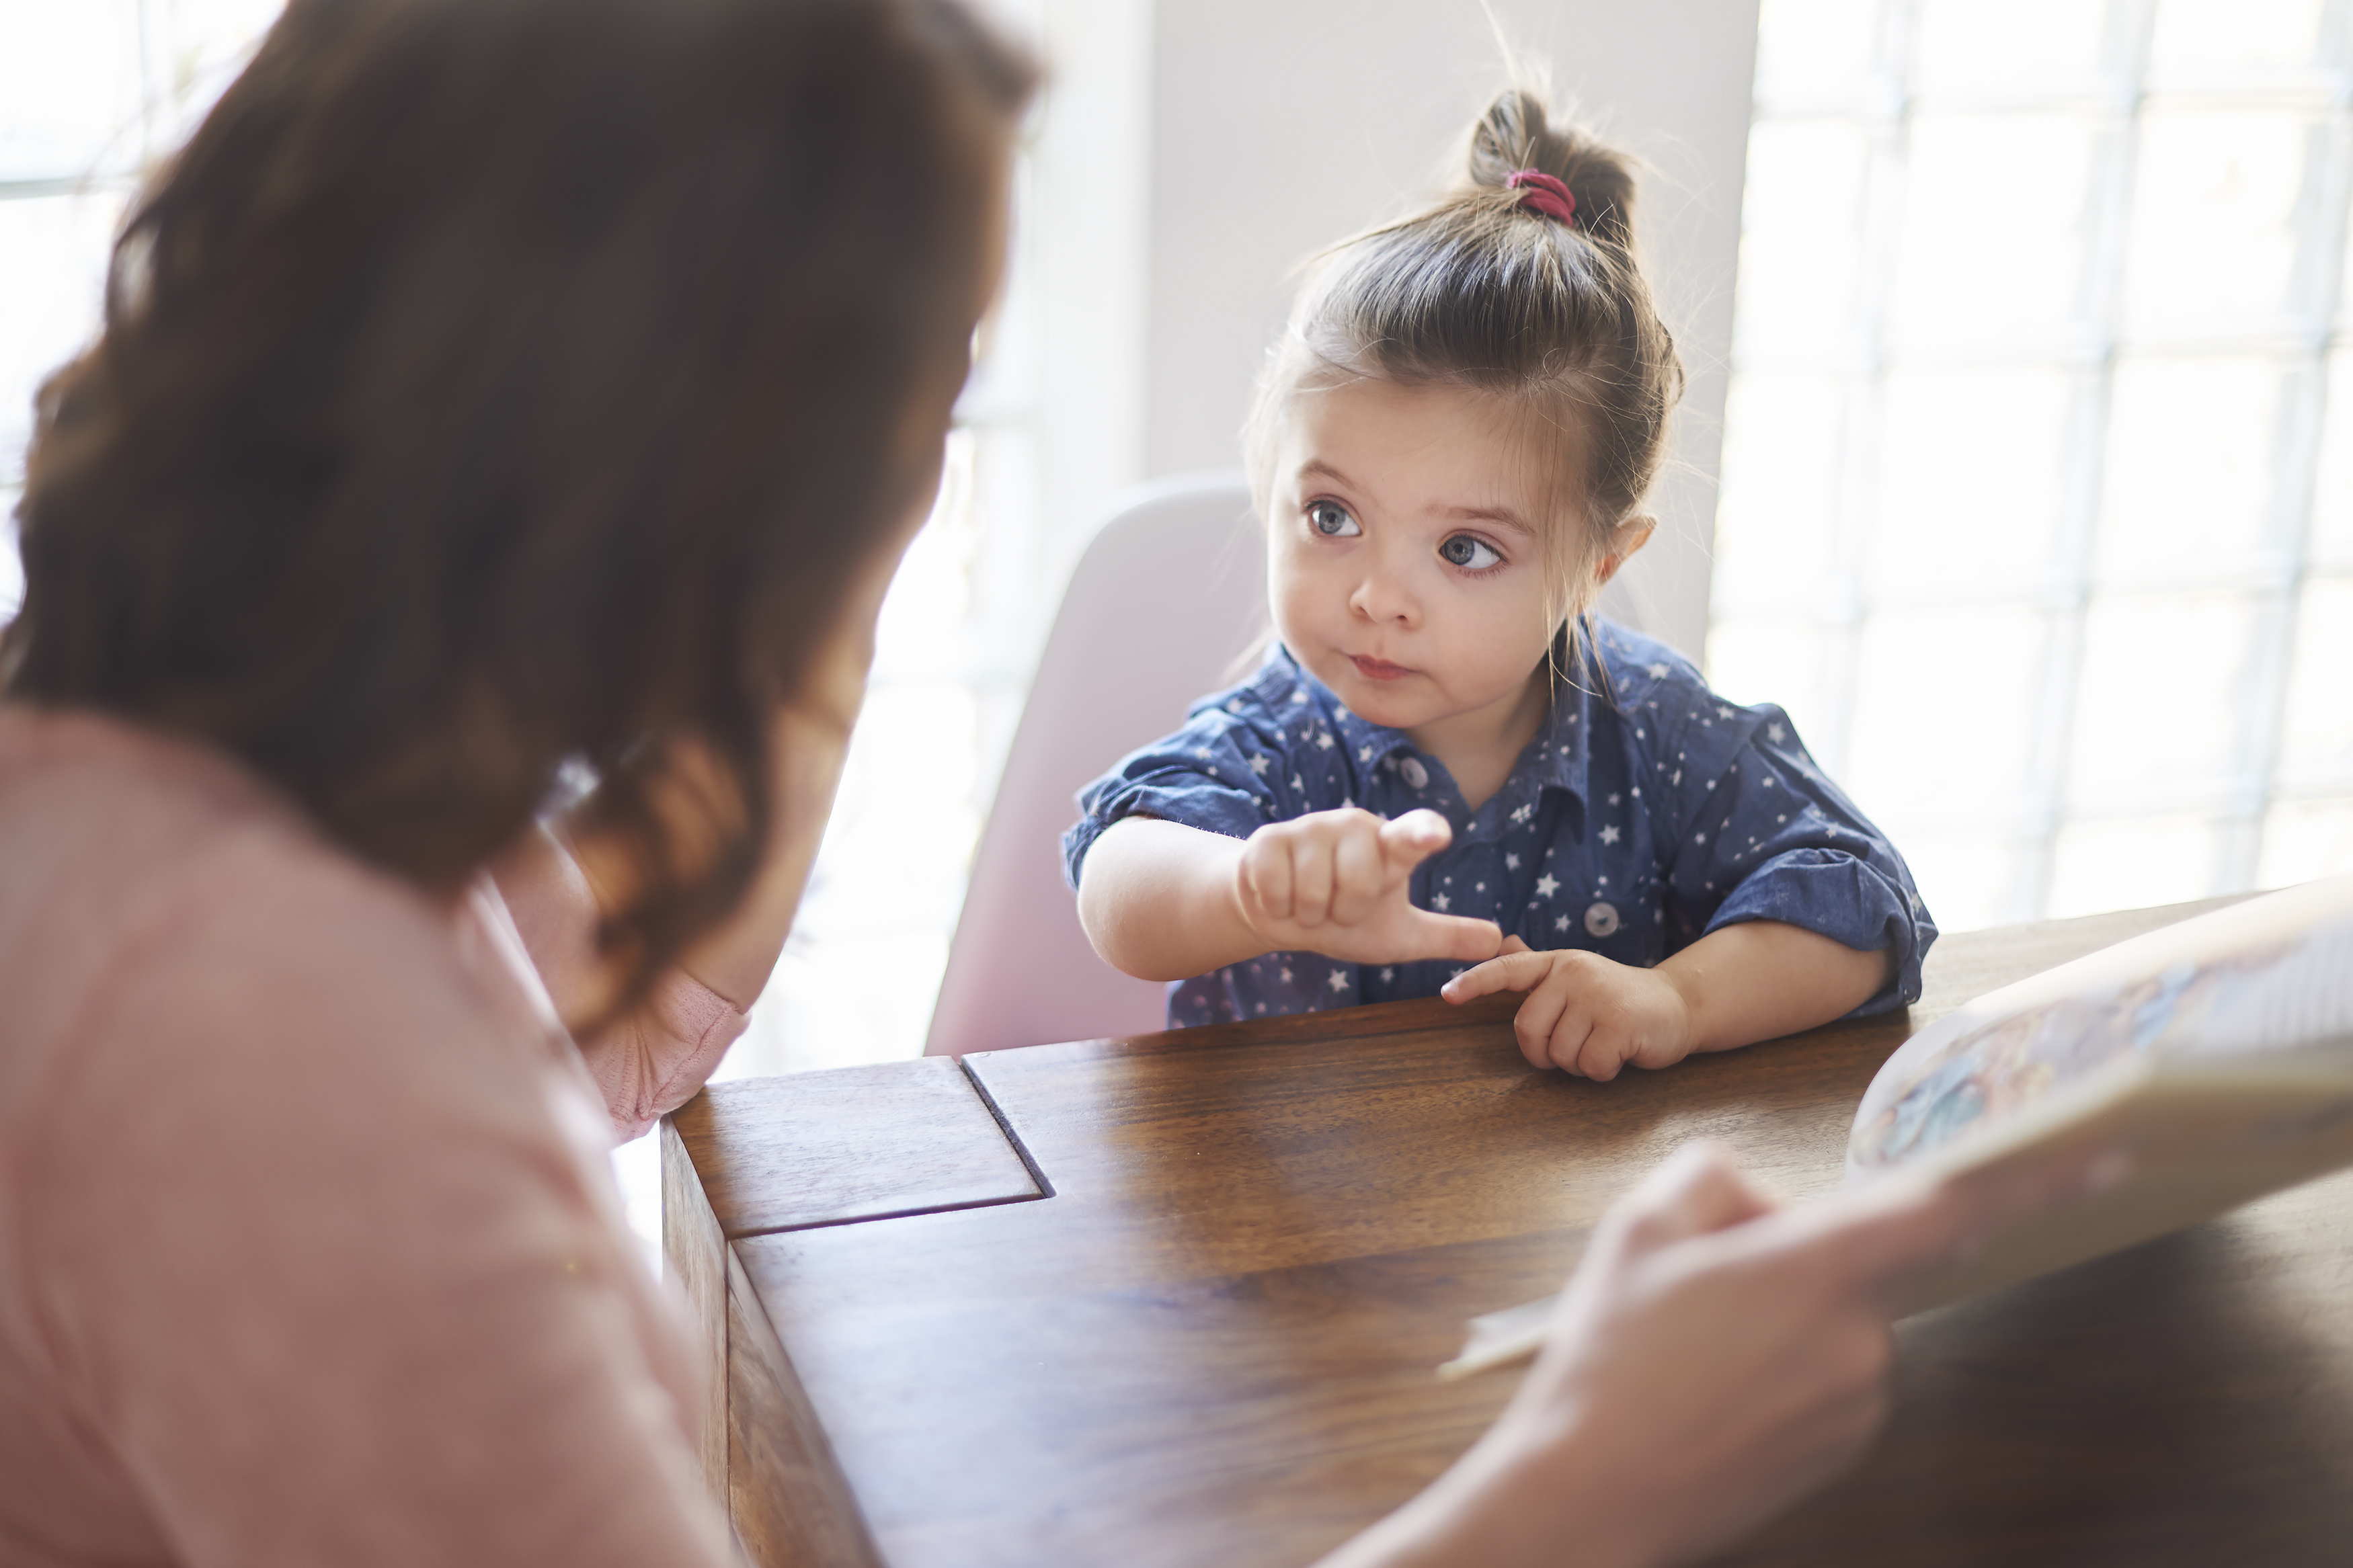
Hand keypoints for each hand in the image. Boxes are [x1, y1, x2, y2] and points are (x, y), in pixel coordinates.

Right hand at [1232, 807, 1502, 966]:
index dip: (1423, 834)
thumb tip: (1499, 942)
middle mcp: (1354, 825)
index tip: (1437, 835)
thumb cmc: (1342, 916)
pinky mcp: (1268, 839)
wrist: (1278, 910)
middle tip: (1336, 907)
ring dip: (1309, 913)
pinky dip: (1278, 907)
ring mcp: (1309, 827)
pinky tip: (1280, 896)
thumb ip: (1446, 935)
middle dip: (1343, 912)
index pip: (1413, 835)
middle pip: (1358, 884)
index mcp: (1390, 846)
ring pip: (1313, 891)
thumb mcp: (1397, 934)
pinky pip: (1276, 888)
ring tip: (1308, 902)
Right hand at [1321, 1142, 2111, 1567]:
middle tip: (1693, 1283)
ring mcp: (1857, 1403)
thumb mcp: (1635, 1230)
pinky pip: (1829, 1378)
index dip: (2031, 1179)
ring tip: (1686, 1352)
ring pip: (1838, 1321)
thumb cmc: (1606, 1362)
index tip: (2104, 1158)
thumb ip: (1712, 1179)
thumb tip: (1763, 1204)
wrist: (1588, 1498)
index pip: (1946, 1210)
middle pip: (1855, 1261)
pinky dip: (1781, 1369)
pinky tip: (1708, 1391)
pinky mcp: (1842, 1450)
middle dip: (1791, 1252)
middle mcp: (1859, 1339)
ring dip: (1783, 1316)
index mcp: (1816, 1269)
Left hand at [1442, 939, 1693, 1079]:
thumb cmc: (1618, 998)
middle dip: (1546, 1053)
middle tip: (1576, 1046)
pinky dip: (1602, 1071)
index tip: (1447, 996)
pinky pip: (1589, 1066)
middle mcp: (1574, 973)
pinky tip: (1619, 1054)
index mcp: (1557, 963)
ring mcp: (1597, 996)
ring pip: (1559, 1053)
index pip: (1507, 970)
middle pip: (1527, 1030)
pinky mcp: (1619, 1024)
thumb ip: (1539, 969)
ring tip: (1603, 1044)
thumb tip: (1501, 943)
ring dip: (1578, 1064)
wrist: (1677, 1005)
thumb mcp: (1577, 978)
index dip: (1474, 982)